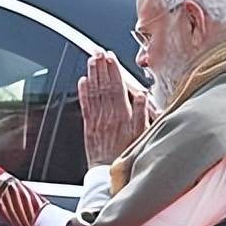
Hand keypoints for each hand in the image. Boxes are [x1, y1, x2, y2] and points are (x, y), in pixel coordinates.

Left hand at [78, 51, 149, 167]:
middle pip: (104, 85)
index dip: (113, 70)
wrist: (109, 173)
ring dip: (92, 74)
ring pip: (93, 92)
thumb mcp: (142, 134)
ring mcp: (96, 119)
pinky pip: (85, 105)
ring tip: (91, 61)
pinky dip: (83, 91)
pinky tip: (82, 81)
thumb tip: (142, 95)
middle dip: (101, 67)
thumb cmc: (127, 155)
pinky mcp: (88, 126)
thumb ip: (142, 113)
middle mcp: (108, 115)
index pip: (117, 86)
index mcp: (123, 115)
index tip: (111, 58)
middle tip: (98, 52)